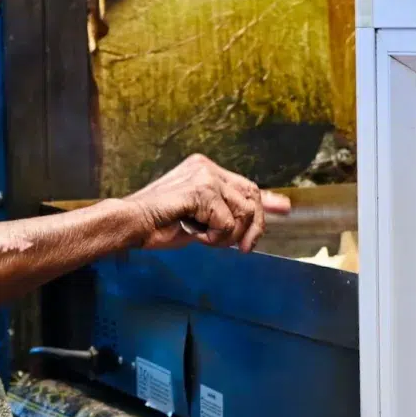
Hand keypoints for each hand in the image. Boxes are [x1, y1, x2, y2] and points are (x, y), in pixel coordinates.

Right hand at [126, 155, 290, 251]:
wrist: (131, 223)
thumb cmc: (158, 224)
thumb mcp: (200, 219)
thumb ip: (227, 215)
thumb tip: (258, 217)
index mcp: (204, 169)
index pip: (245, 184)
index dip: (267, 200)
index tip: (284, 209)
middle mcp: (207, 167)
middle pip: (251, 197)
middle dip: (253, 228)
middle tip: (243, 249)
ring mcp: (205, 176)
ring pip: (242, 213)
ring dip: (226, 236)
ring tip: (202, 237)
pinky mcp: (201, 190)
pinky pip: (226, 223)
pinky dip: (214, 238)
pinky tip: (194, 234)